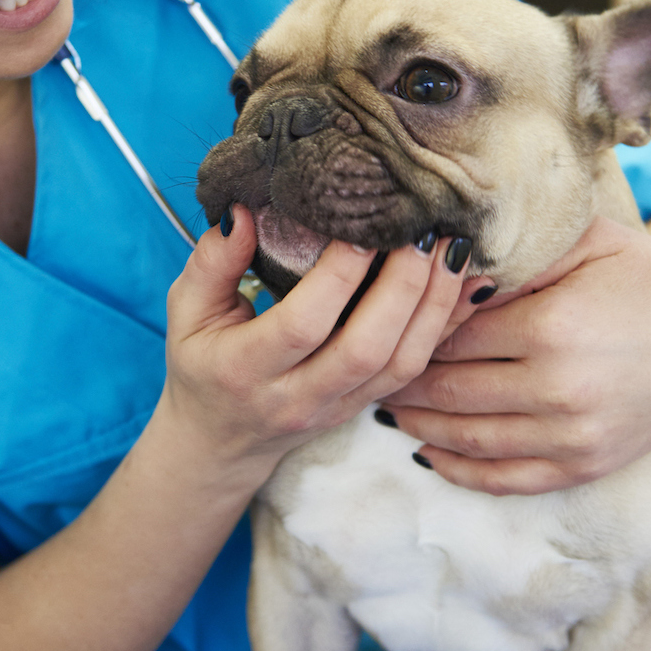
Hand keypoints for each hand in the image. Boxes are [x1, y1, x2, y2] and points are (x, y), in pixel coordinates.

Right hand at [160, 205, 488, 471]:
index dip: (339, 273)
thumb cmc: (203, 363)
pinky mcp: (364, 408)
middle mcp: (295, 396)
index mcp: (244, 370)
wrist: (221, 440)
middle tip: (422, 229)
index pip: (302, 324)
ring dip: (435, 304)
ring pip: (401, 364)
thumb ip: (211, 261)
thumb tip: (244, 209)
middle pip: (365, 347)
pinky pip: (416, 372)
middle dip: (403, 284)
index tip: (363, 223)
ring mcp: (336, 408)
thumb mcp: (187, 311)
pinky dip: (446, 326)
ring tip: (449, 247)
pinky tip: (463, 284)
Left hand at [378, 212, 650, 494]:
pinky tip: (426, 452)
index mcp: (551, 326)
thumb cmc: (642, 275)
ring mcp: (573, 436)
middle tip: (367, 367)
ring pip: (466, 438)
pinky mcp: (585, 466)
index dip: (410, 330)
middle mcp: (559, 389)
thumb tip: (437, 262)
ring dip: (417, 424)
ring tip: (385, 406)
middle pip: (447, 389)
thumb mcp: (582, 242)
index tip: (382, 322)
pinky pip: (504, 479)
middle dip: (401, 380)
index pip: (448, 335)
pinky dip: (457, 469)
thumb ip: (511, 251)